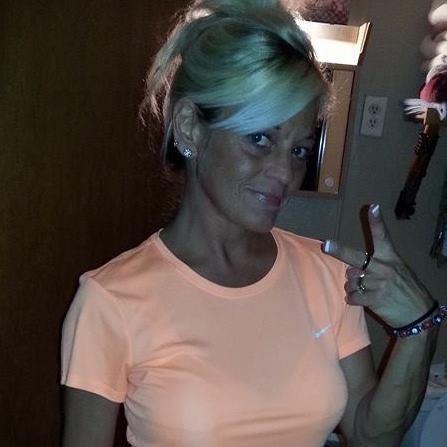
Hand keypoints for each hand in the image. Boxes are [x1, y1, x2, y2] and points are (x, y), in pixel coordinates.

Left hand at [322, 204, 434, 327]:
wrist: (419, 314)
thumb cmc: (406, 289)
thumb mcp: (399, 270)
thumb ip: (378, 265)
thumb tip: (352, 268)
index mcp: (390, 257)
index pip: (382, 236)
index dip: (376, 221)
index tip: (372, 207)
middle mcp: (383, 267)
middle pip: (354, 257)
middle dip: (338, 251)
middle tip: (326, 245)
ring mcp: (378, 283)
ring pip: (351, 280)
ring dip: (352, 286)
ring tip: (363, 290)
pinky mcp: (374, 299)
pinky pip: (353, 296)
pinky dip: (353, 299)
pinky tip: (361, 300)